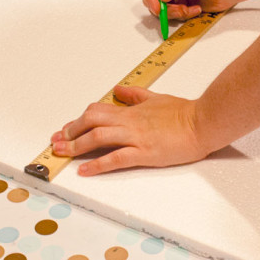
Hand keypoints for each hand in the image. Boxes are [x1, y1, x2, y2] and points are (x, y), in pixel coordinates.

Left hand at [50, 85, 211, 175]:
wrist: (203, 121)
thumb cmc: (183, 112)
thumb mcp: (155, 97)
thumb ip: (135, 95)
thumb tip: (118, 90)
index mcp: (131, 110)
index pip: (97, 111)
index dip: (78, 120)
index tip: (65, 129)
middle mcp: (129, 122)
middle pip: (91, 122)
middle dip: (70, 132)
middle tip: (56, 141)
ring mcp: (136, 137)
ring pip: (98, 137)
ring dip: (76, 146)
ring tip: (62, 153)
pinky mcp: (145, 152)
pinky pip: (116, 158)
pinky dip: (98, 164)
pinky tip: (85, 170)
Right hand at [139, 0, 238, 19]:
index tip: (157, 7)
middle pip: (152, 2)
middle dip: (165, 9)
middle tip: (180, 9)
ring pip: (163, 12)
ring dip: (176, 13)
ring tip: (191, 8)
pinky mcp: (181, 7)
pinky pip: (175, 17)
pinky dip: (185, 16)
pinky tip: (196, 9)